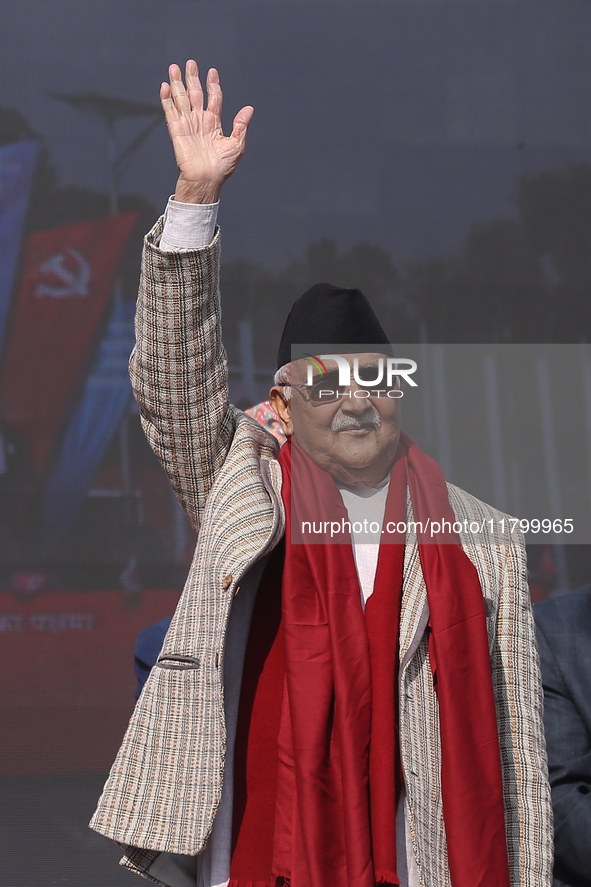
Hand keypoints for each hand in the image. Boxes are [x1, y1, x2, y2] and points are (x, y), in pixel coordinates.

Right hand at [160, 60, 253, 203]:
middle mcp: (200, 121)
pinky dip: (167, 99)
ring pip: (181, 99)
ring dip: (177, 83)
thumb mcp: (237, 145)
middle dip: (193, 78)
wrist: (206, 179)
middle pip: (195, 94)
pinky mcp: (177, 131)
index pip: (213, 98)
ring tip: (174, 67)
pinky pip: (170, 112)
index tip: (212, 72)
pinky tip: (165, 86)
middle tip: (191, 63)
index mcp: (214, 123)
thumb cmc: (222, 167)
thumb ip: (241, 126)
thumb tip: (249, 108)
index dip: (213, 85)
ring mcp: (188, 124)